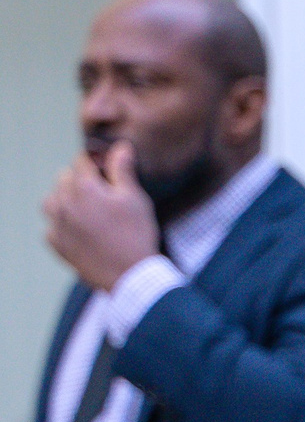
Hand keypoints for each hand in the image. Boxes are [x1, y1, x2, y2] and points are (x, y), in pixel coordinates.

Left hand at [43, 142, 158, 291]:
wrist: (130, 275)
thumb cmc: (136, 234)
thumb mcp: (135, 198)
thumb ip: (122, 170)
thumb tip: (120, 146)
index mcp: (84, 187)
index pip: (81, 161)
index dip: (96, 164)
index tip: (108, 173)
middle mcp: (64, 202)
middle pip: (64, 178)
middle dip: (80, 181)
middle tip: (103, 195)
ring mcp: (57, 224)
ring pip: (52, 200)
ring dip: (65, 200)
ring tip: (86, 210)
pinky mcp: (56, 243)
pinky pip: (52, 226)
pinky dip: (63, 225)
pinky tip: (82, 231)